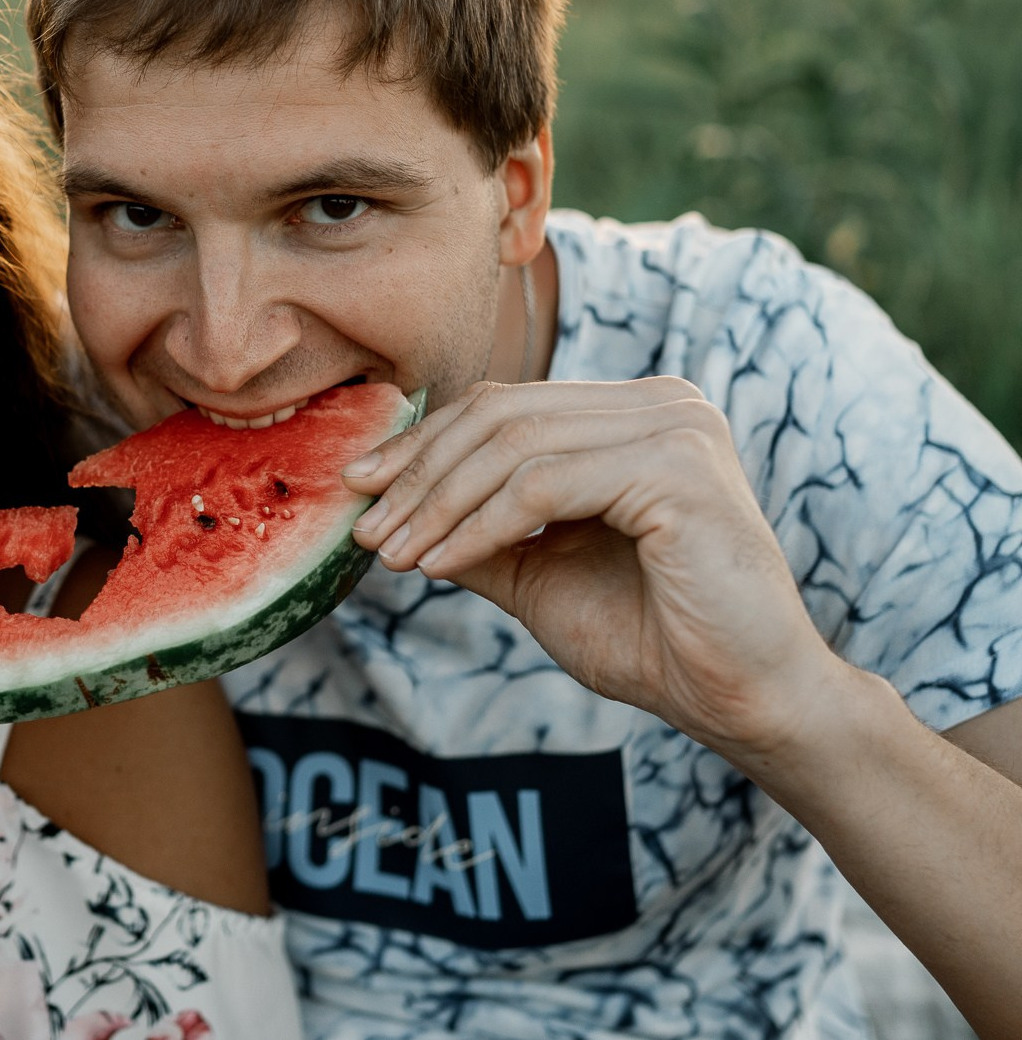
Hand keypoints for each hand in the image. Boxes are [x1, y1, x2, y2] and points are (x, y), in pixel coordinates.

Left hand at [343, 378, 853, 762]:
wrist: (744, 702)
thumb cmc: (654, 640)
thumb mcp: (540, 574)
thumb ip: (477, 533)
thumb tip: (386, 510)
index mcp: (635, 414)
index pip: (505, 407)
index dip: (424, 446)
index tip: (360, 491)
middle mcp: (662, 403)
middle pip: (501, 415)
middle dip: (419, 473)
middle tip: (364, 528)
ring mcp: (676, 427)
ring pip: (513, 447)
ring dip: (437, 504)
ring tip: (391, 554)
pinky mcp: (678, 468)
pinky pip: (542, 486)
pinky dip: (478, 525)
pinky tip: (438, 565)